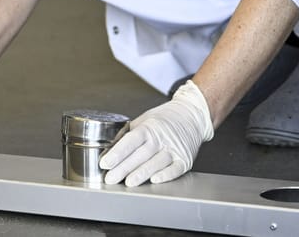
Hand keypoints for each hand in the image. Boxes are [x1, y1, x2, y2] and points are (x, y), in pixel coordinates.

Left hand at [99, 81, 213, 186]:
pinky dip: (165, 175)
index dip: (117, 153)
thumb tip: (110, 148)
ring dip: (141, 174)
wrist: (192, 115)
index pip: (131, 140)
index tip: (105, 163)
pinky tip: (154, 180)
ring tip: (128, 183)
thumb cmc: (165, 118)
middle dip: (124, 168)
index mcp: (149, 127)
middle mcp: (162, 137)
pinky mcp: (185, 159)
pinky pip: (174, 169)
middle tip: (110, 178)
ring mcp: (175, 149)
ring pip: (156, 163)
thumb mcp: (145, 119)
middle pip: (141, 155)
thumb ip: (130, 133)